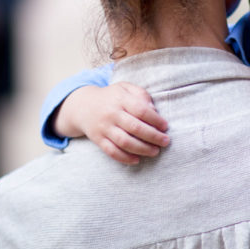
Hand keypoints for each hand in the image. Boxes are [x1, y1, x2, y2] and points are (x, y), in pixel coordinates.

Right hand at [55, 83, 169, 164]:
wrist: (83, 106)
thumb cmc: (112, 97)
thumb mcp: (125, 88)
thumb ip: (141, 95)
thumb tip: (154, 110)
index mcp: (120, 99)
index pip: (141, 110)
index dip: (155, 120)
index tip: (165, 126)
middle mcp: (112, 114)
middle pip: (135, 128)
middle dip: (153, 136)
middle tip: (165, 141)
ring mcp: (104, 128)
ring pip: (124, 142)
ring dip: (142, 149)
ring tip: (155, 151)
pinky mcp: (98, 139)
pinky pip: (111, 151)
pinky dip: (125, 158)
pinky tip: (137, 160)